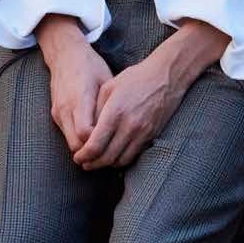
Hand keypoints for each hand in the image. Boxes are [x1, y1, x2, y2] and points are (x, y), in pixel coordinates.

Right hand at [35, 15, 113, 154]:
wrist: (64, 55)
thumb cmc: (90, 66)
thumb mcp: (105, 81)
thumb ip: (110, 105)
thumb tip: (123, 127)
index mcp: (80, 98)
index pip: (85, 133)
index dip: (99, 144)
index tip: (113, 146)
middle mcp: (66, 108)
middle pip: (76, 144)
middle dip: (92, 154)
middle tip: (109, 156)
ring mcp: (58, 112)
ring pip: (70, 143)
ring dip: (85, 149)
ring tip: (103, 150)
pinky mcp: (55, 114)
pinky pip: (67, 135)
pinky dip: (78, 141)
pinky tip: (93, 139)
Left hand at [70, 18, 229, 170]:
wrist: (166, 77)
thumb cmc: (134, 79)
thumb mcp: (108, 88)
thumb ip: (94, 110)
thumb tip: (84, 132)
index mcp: (115, 113)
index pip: (95, 145)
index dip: (84, 155)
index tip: (77, 157)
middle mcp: (129, 126)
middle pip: (107, 157)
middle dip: (92, 164)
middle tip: (84, 164)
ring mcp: (143, 132)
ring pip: (121, 161)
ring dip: (106, 165)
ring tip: (97, 162)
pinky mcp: (152, 135)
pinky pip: (134, 155)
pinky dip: (121, 160)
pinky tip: (113, 156)